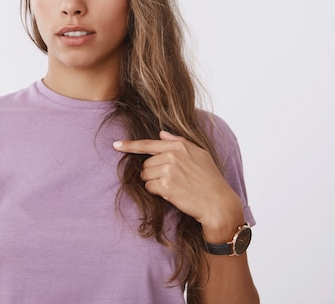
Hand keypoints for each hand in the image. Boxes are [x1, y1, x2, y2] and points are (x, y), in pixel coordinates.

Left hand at [113, 130, 243, 241]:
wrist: (217, 202)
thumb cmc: (210, 178)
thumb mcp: (199, 154)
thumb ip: (178, 141)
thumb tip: (161, 133)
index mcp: (179, 146)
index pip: (148, 144)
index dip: (129, 145)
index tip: (116, 145)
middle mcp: (172, 156)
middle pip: (146, 163)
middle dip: (152, 172)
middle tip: (170, 179)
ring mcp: (168, 170)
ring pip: (145, 175)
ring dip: (153, 182)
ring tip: (172, 186)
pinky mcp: (166, 186)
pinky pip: (149, 187)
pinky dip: (156, 192)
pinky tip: (171, 193)